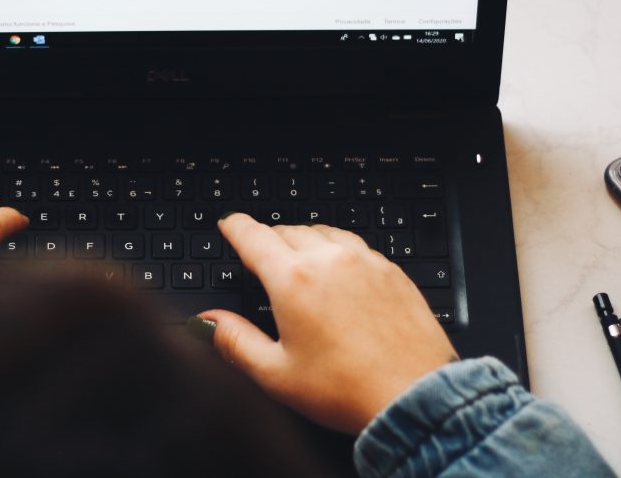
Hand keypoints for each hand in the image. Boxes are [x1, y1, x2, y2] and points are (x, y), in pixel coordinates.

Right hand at [198, 213, 456, 434]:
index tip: (230, 224)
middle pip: (287, 230)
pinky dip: (338, 249)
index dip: (236, 227)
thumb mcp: (275, 373)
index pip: (254, 236)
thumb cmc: (347, 390)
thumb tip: (206, 322)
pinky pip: (356, 245)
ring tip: (297, 258)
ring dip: (304, 239)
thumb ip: (234, 340)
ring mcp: (365, 262)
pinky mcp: (392, 272)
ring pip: (324, 232)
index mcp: (293, 280)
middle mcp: (330, 260)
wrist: (414, 397)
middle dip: (268, 237)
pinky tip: (338, 270)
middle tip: (260, 252)